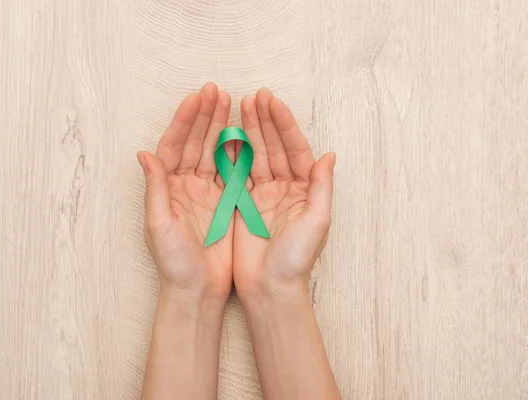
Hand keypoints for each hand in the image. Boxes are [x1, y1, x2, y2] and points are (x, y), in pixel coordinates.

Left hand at [138, 82, 233, 301]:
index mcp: (168, 188)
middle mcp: (185, 186)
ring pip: (214, 153)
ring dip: (221, 128)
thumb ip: (155, 188)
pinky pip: (231, 171)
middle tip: (217, 91)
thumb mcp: (159, 225)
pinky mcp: (225, 203)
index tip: (197, 98)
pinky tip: (244, 133)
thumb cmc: (174, 262)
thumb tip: (144, 154)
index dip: (185, 121)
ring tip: (231, 103)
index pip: (174, 145)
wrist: (197, 290)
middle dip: (205, 116)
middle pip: (195, 143)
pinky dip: (237, 151)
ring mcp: (206, 193)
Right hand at [233, 88, 335, 300]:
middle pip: (274, 147)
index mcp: (305, 189)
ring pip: (255, 156)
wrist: (269, 288)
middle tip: (253, 96)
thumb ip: (322, 187)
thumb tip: (329, 155)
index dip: (284, 124)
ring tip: (239, 106)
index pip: (295, 149)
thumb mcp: (317, 222)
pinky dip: (232, 154)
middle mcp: (285, 188)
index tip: (272, 102)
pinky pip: (238, 173)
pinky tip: (226, 135)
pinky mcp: (243, 204)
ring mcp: (263, 195)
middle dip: (264, 121)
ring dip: (248, 132)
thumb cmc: (296, 259)